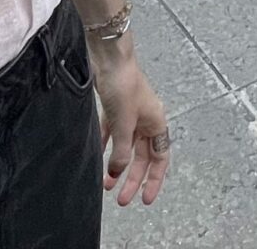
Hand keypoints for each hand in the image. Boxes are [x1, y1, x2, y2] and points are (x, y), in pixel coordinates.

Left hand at [89, 37, 170, 206]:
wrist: (109, 57)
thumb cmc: (123, 83)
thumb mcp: (124, 123)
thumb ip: (122, 150)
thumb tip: (118, 171)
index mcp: (156, 122)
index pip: (159, 158)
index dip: (154, 180)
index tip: (146, 198)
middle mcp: (146, 120)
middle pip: (141, 157)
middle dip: (132, 179)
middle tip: (122, 199)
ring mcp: (130, 114)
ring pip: (126, 148)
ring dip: (117, 166)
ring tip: (107, 185)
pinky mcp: (114, 108)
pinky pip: (112, 134)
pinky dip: (106, 146)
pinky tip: (97, 158)